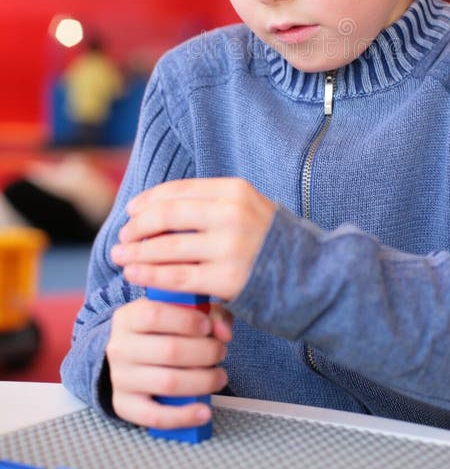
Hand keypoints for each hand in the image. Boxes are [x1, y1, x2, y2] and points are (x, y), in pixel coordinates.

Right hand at [106, 296, 231, 428]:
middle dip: (205, 352)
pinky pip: (155, 416)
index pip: (154, 315)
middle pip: (168, 350)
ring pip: (167, 382)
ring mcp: (120, 378)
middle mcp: (120, 347)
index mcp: (129, 317)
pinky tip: (204, 412)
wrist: (130, 356)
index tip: (207, 326)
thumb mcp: (181, 311)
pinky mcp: (124, 406)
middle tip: (221, 351)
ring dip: (203, 381)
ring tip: (219, 376)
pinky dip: (184, 416)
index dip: (187, 321)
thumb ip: (210, 314)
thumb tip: (224, 332)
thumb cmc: (163, 329)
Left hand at [111, 177, 276, 300]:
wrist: (310, 274)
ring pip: (167, 247)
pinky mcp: (227, 278)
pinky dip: (150, 275)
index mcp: (235, 190)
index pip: (179, 190)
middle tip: (122, 236)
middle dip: (138, 226)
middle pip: (168, 215)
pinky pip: (177, 277)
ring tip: (121, 257)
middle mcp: (231, 213)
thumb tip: (162, 207)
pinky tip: (134, 275)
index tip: (131, 211)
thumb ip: (213, 205)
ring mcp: (230, 246)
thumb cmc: (271, 242)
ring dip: (137, 252)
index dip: (149, 200)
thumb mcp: (248, 208)